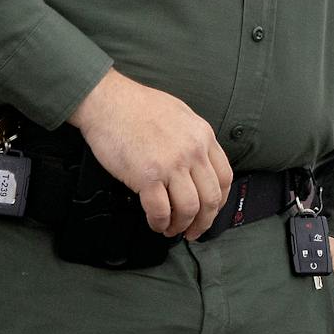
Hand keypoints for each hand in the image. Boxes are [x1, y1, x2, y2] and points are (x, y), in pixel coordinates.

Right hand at [70, 69, 234, 238]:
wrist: (108, 102)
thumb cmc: (138, 106)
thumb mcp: (181, 115)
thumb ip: (194, 139)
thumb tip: (198, 165)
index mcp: (203, 136)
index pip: (225, 177)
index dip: (220, 201)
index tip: (211, 211)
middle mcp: (192, 152)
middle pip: (210, 198)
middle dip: (204, 221)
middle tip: (194, 231)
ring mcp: (171, 165)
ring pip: (189, 208)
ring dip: (181, 225)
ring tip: (171, 229)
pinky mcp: (146, 176)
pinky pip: (160, 210)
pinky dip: (160, 222)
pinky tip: (156, 223)